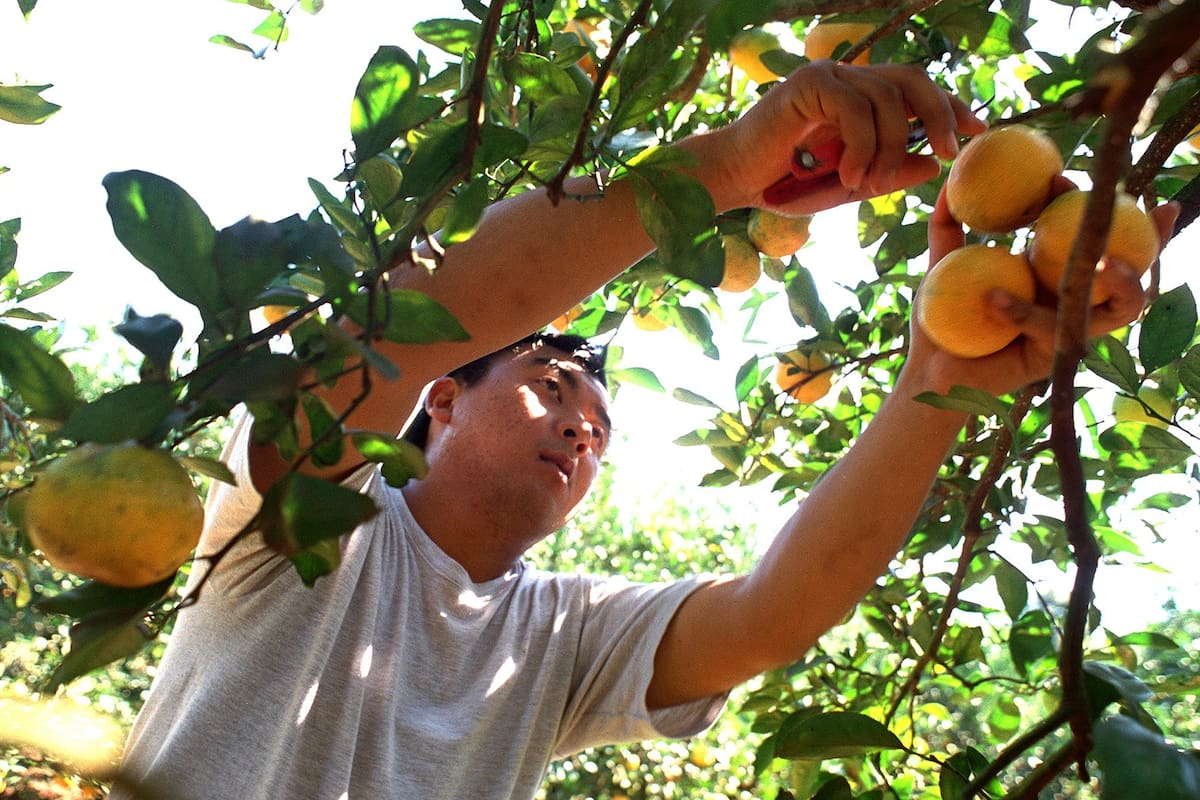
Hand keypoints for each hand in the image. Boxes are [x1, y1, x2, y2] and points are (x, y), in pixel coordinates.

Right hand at [715, 60, 985, 213]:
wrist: (736, 181)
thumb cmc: (786, 185)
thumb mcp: (850, 185)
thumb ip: (889, 173)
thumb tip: (935, 164)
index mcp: (861, 98)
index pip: (916, 90)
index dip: (949, 106)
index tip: (975, 131)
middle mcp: (848, 79)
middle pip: (912, 80)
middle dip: (938, 113)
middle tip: (947, 150)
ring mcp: (829, 76)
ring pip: (887, 98)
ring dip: (888, 147)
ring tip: (869, 183)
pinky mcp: (809, 83)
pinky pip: (855, 107)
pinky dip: (860, 144)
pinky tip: (847, 173)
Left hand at [905, 181, 1178, 396]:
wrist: (929, 369)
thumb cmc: (939, 318)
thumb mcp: (943, 265)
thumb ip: (947, 226)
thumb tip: (949, 184)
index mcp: (1051, 270)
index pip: (1085, 232)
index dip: (1089, 203)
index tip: (1058, 178)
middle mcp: (1071, 298)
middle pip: (1129, 266)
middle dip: (1154, 237)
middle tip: (1149, 209)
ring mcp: (1070, 327)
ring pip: (1121, 306)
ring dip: (1125, 281)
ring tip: (1105, 262)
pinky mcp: (1056, 355)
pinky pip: (1052, 329)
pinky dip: (1024, 311)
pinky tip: (992, 298)